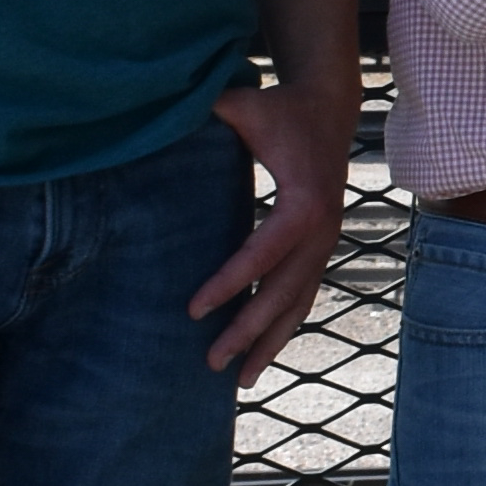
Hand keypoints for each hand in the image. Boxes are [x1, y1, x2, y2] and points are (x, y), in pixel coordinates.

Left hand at [191, 74, 348, 375]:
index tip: (194, 310)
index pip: (263, 253)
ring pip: (299, 302)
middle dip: (248, 331)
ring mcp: (326, 241)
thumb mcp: (244, 106)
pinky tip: (262, 351)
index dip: (229, 283)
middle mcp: (322, 229)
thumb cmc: (278, 107)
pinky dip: (283, 325)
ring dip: (271, 342)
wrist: (329, 106)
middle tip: (211, 361)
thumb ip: (209, 112)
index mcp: (303, 202)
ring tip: (241, 379)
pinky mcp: (322, 246)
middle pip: (284, 292)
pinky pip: (303, 294)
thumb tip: (156, 112)